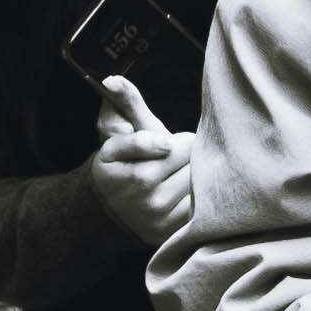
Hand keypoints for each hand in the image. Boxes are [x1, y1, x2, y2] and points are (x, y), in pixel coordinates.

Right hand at [89, 79, 195, 245]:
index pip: (177, 145)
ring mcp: (159, 215)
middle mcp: (144, 194)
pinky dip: (198, 197)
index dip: (176, 142)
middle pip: (192, 161)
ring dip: (194, 175)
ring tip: (176, 178)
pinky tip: (182, 196)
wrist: (109, 213)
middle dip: (187, 156)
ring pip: (199, 181)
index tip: (166, 147)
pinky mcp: (172, 231)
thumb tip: (113, 79)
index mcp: (132, 169)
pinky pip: (201, 205)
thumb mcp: (116, 134)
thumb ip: (123, 103)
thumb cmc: (120, 167)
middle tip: (172, 162)